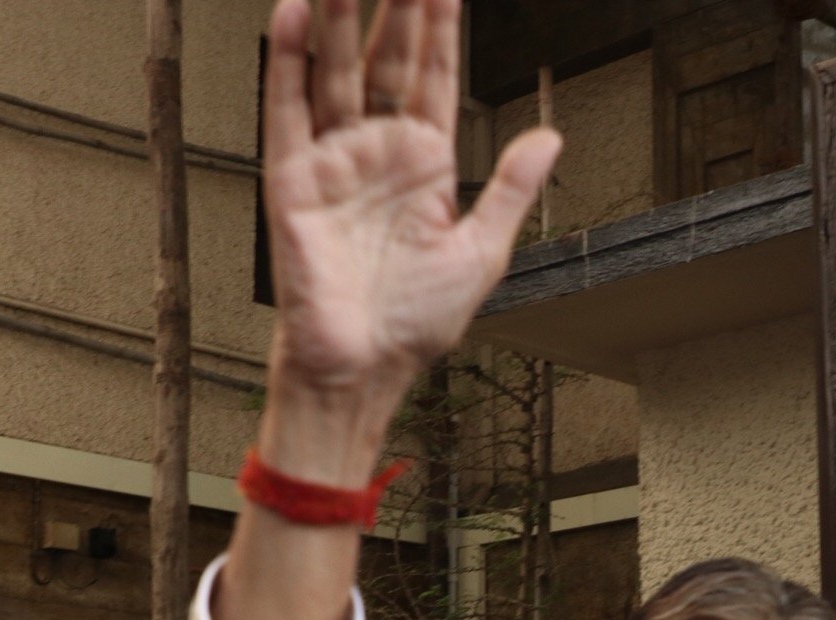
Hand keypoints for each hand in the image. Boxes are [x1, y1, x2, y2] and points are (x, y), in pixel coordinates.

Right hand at [260, 0, 559, 471]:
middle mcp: (375, 152)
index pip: (433, 78)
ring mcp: (332, 160)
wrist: (364, 367)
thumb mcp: (481, 251)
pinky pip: (286, 107)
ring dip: (337, 16)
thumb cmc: (415, 324)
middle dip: (394, 7)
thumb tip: (549, 137)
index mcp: (423, 165)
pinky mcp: (292, 179)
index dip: (439, 29)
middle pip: (385, 59)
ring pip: (334, 69)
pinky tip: (292, 13)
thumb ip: (510, 187)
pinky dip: (286, 59)